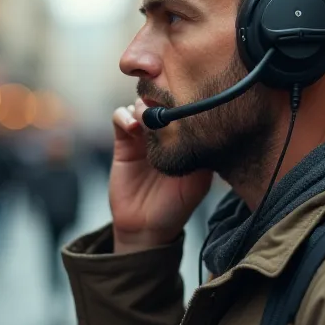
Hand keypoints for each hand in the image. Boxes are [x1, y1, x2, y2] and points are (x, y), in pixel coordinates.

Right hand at [109, 99, 212, 253]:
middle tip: (163, 106)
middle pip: (161, 98)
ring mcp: (143, 135)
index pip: (184, 106)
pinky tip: (133, 128)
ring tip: (147, 119)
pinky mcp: (123, 141)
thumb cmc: (176, 206)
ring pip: (140, 102)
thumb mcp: (199, 182)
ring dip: (143, 106)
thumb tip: (205, 126)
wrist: (145, 227)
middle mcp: (165, 132)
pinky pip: (119, 117)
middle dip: (160, 96)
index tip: (183, 100)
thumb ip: (203, 155)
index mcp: (185, 137)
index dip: (182, 98)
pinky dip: (124, 116)